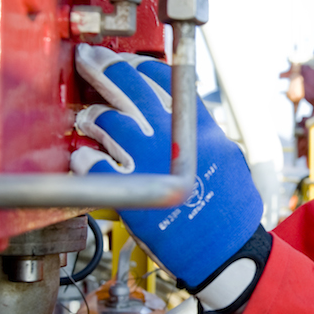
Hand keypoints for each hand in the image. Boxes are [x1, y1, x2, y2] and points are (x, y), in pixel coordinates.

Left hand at [72, 44, 262, 295]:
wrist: (227, 254)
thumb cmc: (230, 213)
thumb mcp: (227, 159)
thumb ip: (199, 133)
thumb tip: (179, 112)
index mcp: (199, 129)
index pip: (165, 78)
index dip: (137, 65)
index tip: (123, 62)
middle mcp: (172, 140)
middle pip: (130, 88)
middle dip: (103, 67)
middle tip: (88, 59)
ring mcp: (150, 165)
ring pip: (107, 121)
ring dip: (92, 118)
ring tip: (87, 121)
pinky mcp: (130, 194)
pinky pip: (92, 165)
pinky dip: (83, 160)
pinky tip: (82, 159)